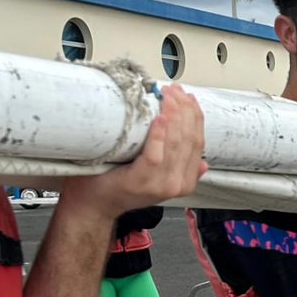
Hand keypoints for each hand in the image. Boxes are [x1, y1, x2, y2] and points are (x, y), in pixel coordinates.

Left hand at [61, 85, 205, 221]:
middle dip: (185, 110)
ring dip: (174, 115)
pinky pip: (155, 155)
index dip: (195, 117)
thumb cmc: (118, 187)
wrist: (94, 205)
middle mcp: (176, 184)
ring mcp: (160, 184)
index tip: (187, 98)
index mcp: (184, 182)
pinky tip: (160, 118)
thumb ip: (179, 170)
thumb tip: (202, 162)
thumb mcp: (156, 178)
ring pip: (176, 144)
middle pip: (189, 140)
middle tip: (174, 91)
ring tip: (167, 97)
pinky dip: (159, 134)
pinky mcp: (141, 180)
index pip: (198, 143)